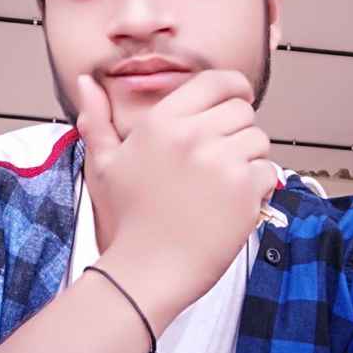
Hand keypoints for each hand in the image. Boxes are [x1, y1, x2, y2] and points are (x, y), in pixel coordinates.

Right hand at [76, 70, 276, 329]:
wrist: (146, 272)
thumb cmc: (127, 220)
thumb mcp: (105, 163)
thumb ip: (97, 118)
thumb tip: (85, 81)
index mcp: (161, 122)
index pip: (217, 81)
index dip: (232, 89)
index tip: (233, 103)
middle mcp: (192, 135)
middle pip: (243, 110)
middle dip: (237, 131)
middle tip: (218, 159)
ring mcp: (221, 161)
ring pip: (258, 140)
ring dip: (248, 160)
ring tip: (221, 185)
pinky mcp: (244, 190)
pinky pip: (267, 171)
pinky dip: (257, 189)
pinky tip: (230, 204)